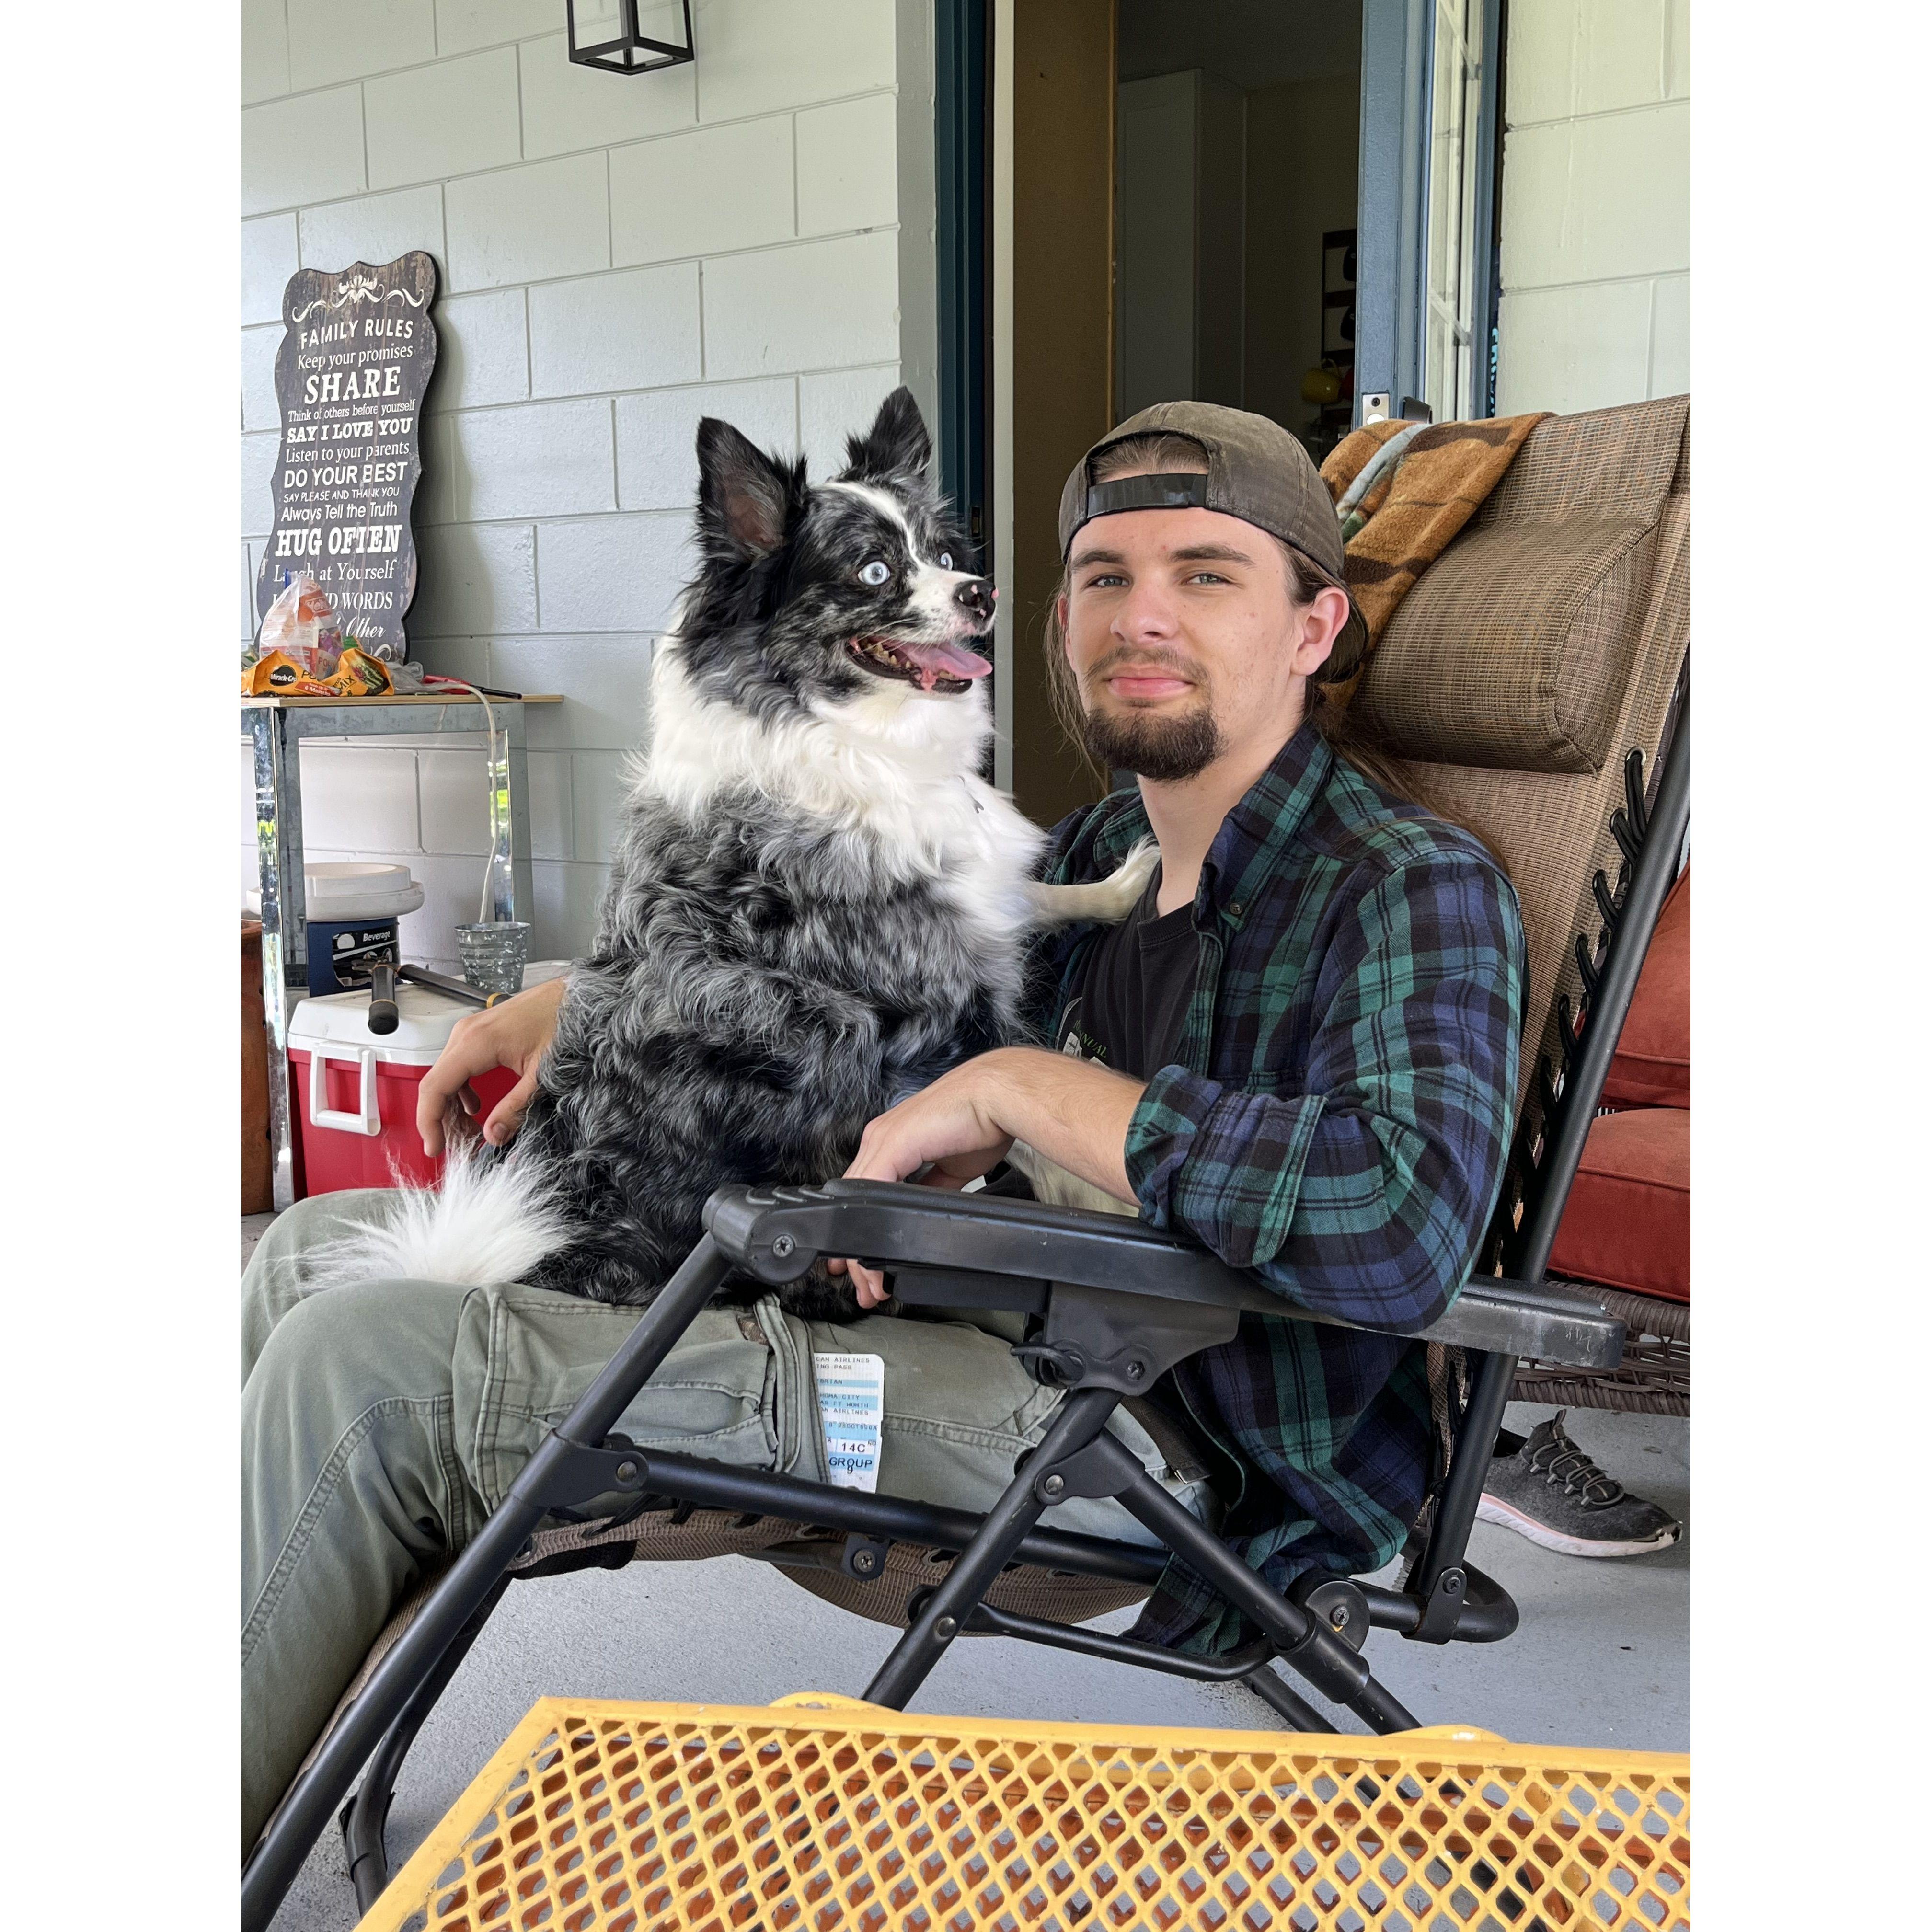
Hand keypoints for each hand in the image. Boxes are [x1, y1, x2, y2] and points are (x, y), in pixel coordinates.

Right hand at [416, 973, 567, 1156]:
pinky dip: (462, 1092)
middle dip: (443, 1121)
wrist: (575, 997)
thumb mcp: (542, 1074)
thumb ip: (516, 1108)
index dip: (429, 1122)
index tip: (436, 1148)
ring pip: (445, 1077)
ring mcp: (470, 1032)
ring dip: (452, 1108)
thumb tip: (494, 1136)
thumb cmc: (563, 1022)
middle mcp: (465, 1034)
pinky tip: (477, 1107)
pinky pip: (459, 1067)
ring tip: (470, 1132)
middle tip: (460, 1147)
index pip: (434, 1088)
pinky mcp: (478, 1034)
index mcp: (475, 1043)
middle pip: (436, 1085)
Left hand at [830, 1058, 1014, 1308]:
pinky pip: (868, 1189)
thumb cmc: (982, 1123)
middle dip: (855, 1251)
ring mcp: (883, 1140)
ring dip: (861, 1246)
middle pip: (854, 1201)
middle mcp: (881, 1139)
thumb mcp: (952, 1169)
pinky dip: (867, 1224)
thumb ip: (932, 1187)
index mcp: (894, 1143)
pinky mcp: (892, 1143)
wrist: (1000, 1097)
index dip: (859, 1230)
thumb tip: (928, 1210)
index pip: (865, 1193)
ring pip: (855, 1200)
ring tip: (871, 1281)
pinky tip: (870, 1249)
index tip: (863, 1265)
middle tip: (866, 1287)